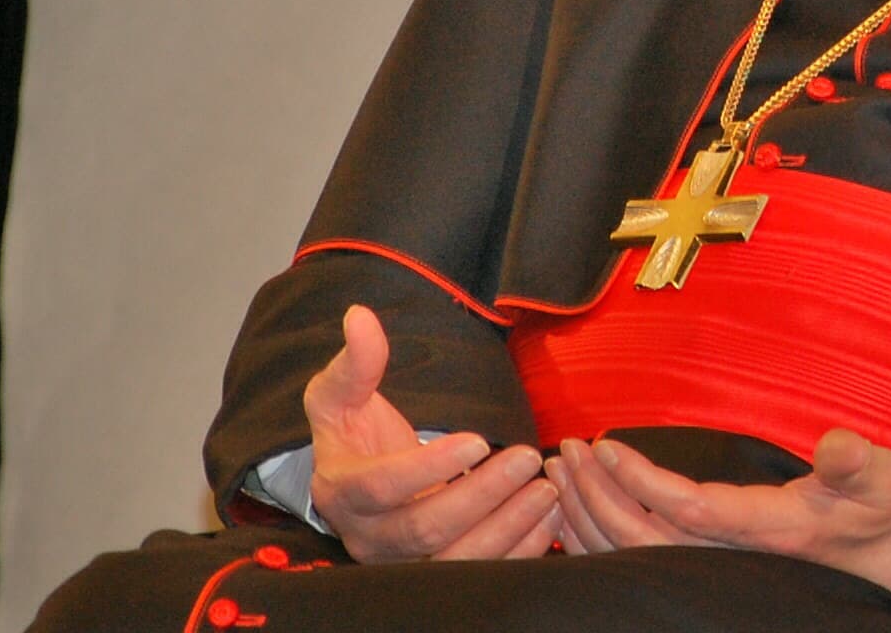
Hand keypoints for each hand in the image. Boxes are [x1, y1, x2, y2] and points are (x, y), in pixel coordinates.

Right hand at [302, 304, 558, 561]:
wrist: (355, 484)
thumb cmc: (352, 433)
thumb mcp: (340, 396)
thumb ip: (354, 362)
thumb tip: (360, 317)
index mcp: (343, 491)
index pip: (382, 487)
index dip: (429, 467)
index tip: (479, 439)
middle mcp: (371, 537)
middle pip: (427, 527)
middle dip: (483, 494)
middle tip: (529, 457)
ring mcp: (405, 562)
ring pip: (457, 560)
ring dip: (509, 526)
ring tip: (547, 488)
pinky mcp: (438, 573)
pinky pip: (480, 573)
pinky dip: (520, 549)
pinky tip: (550, 516)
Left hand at [548, 428, 890, 621]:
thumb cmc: (886, 518)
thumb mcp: (886, 481)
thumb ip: (859, 462)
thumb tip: (838, 444)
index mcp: (769, 533)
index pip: (688, 511)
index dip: (642, 481)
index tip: (604, 445)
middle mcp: (733, 560)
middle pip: (644, 541)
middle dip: (597, 496)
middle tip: (564, 450)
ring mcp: (719, 572)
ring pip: (637, 559)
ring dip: (591, 518)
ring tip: (562, 474)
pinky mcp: (714, 572)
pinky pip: (645, 564)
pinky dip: (604, 541)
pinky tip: (582, 511)